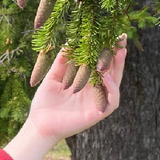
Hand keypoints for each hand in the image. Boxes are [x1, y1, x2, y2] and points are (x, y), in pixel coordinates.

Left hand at [2, 35, 126, 159]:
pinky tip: (105, 76)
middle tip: (122, 39)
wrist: (38, 124)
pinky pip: (112, 101)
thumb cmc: (45, 103)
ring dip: (118, 69)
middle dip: (119, 55)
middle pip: (112, 71)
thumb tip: (69, 42)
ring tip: (118, 53)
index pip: (101, 64)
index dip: (108, 51)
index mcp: (86, 83)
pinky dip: (111, 89)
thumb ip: (62, 62)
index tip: (112, 35)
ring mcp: (97, 103)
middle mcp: (95, 92)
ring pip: (115, 85)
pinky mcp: (97, 114)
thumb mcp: (53, 78)